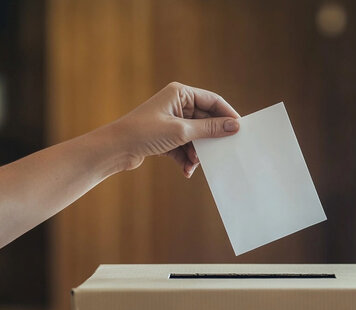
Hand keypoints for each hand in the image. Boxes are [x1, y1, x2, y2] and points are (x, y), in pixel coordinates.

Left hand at [109, 82, 239, 176]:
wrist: (115, 149)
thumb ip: (210, 129)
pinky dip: (186, 158)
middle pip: (205, 121)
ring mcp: (171, 122)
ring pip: (195, 137)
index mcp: (180, 93)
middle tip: (222, 152)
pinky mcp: (165, 137)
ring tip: (194, 164)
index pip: (212, 100)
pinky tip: (185, 170)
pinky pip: (184, 147)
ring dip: (197, 152)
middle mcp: (176, 104)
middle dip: (210, 139)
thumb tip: (235, 126)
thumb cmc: (144, 132)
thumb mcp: (182, 131)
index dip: (227, 114)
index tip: (240, 130)